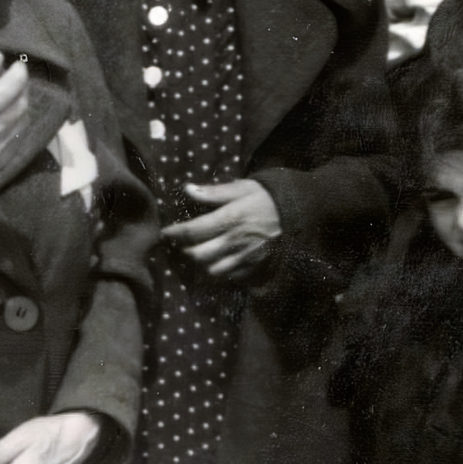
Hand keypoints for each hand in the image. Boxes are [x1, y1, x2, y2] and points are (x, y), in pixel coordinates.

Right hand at [0, 52, 28, 200]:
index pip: (7, 89)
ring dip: (20, 103)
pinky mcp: (1, 163)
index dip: (18, 74)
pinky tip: (5, 115)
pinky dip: (16, 120)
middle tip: (13, 78)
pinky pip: (19, 135)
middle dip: (21, 87)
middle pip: (20, 104)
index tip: (18, 64)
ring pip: (23, 119)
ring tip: (8, 95)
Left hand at [161, 179, 281, 278]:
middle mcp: (236, 240)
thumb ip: (214, 192)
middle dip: (185, 250)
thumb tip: (187, 190)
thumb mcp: (242, 188)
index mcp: (231, 218)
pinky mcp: (255, 266)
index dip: (175, 233)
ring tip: (199, 252)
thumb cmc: (265, 197)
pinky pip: (230, 276)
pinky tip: (218, 259)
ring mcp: (246, 256)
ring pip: (213, 269)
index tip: (166, 232)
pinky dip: (220, 270)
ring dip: (201, 263)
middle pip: (199, 254)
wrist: (296, 212)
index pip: (194, 230)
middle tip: (181, 243)